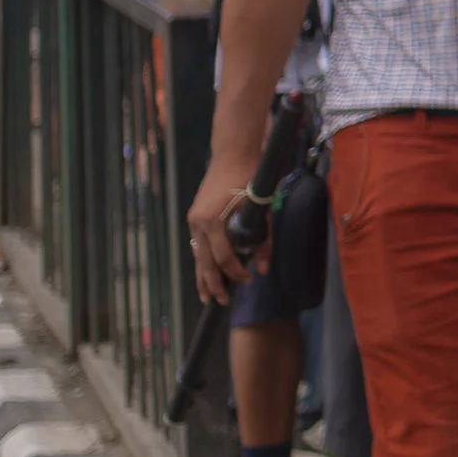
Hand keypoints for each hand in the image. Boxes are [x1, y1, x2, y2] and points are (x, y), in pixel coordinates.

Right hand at [185, 159, 256, 303]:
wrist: (233, 154)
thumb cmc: (249, 179)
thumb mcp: (261, 211)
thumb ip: (263, 241)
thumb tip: (263, 269)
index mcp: (213, 222)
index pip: (224, 259)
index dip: (236, 273)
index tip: (248, 279)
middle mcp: (198, 223)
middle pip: (205, 262)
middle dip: (213, 284)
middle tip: (220, 302)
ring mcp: (193, 219)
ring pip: (197, 255)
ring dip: (202, 276)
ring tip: (207, 295)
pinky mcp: (194, 216)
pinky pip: (197, 244)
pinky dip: (202, 260)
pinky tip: (206, 271)